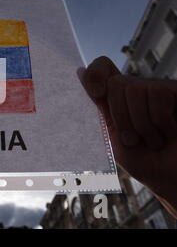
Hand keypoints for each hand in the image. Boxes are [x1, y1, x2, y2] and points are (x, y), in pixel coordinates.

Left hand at [82, 56, 176, 216]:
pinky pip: (158, 94)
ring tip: (153, 141)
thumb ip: (100, 110)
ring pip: (135, 88)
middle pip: (115, 82)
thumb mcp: (113, 138)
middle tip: (133, 139)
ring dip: (141, 124)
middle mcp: (139, 90)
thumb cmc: (146, 162)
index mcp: (119, 100)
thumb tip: (80, 73)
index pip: (102, 67)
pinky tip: (169, 133)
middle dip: (121, 117)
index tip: (97, 94)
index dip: (95, 74)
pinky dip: (160, 121)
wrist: (173, 179)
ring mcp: (160, 90)